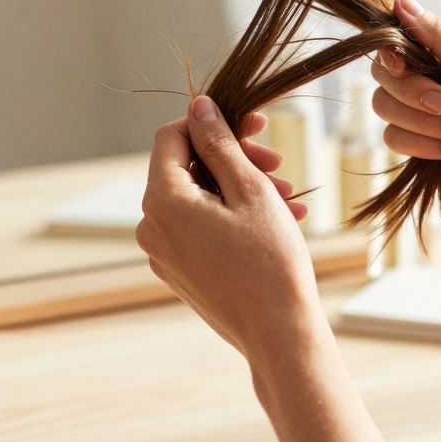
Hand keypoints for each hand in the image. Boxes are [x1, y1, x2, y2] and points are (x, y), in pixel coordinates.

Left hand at [138, 96, 327, 362]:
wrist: (279, 334)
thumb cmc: (270, 260)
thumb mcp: (250, 190)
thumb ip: (219, 144)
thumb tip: (199, 107)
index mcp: (162, 202)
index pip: (172, 136)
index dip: (213, 123)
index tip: (254, 126)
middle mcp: (152, 228)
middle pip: (186, 169)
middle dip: (233, 159)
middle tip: (278, 164)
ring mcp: (164, 254)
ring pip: (199, 200)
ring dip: (240, 189)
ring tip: (287, 198)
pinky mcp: (181, 273)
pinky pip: (202, 229)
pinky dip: (234, 217)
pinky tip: (277, 221)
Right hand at [372, 0, 440, 234]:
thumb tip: (401, 0)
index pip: (402, 38)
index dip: (396, 54)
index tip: (403, 67)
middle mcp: (436, 77)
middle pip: (385, 72)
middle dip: (412, 93)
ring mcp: (424, 113)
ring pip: (384, 106)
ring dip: (422, 124)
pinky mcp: (418, 146)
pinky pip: (392, 138)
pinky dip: (423, 148)